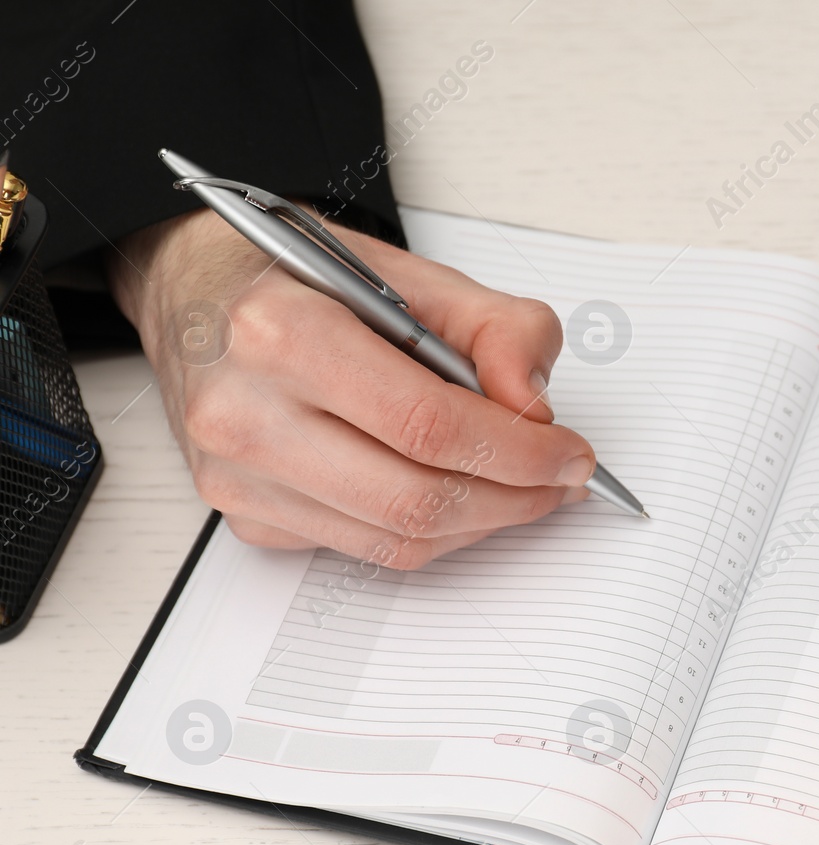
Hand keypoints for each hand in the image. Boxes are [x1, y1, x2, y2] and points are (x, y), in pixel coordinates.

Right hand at [108, 207, 593, 568]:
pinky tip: (460, 494)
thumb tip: (536, 410)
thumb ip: (499, 329)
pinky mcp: (245, 516)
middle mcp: (245, 412)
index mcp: (282, 333)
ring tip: (525, 489)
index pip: (428, 425)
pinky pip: (364, 548)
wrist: (197, 293)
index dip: (520, 452)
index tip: (572, 454)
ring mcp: (237, 477)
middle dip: (513, 499)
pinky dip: (430, 531)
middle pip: (415, 497)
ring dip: (481, 523)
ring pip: (395, 538)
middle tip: (561, 481)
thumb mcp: (413, 273)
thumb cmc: (302, 279)